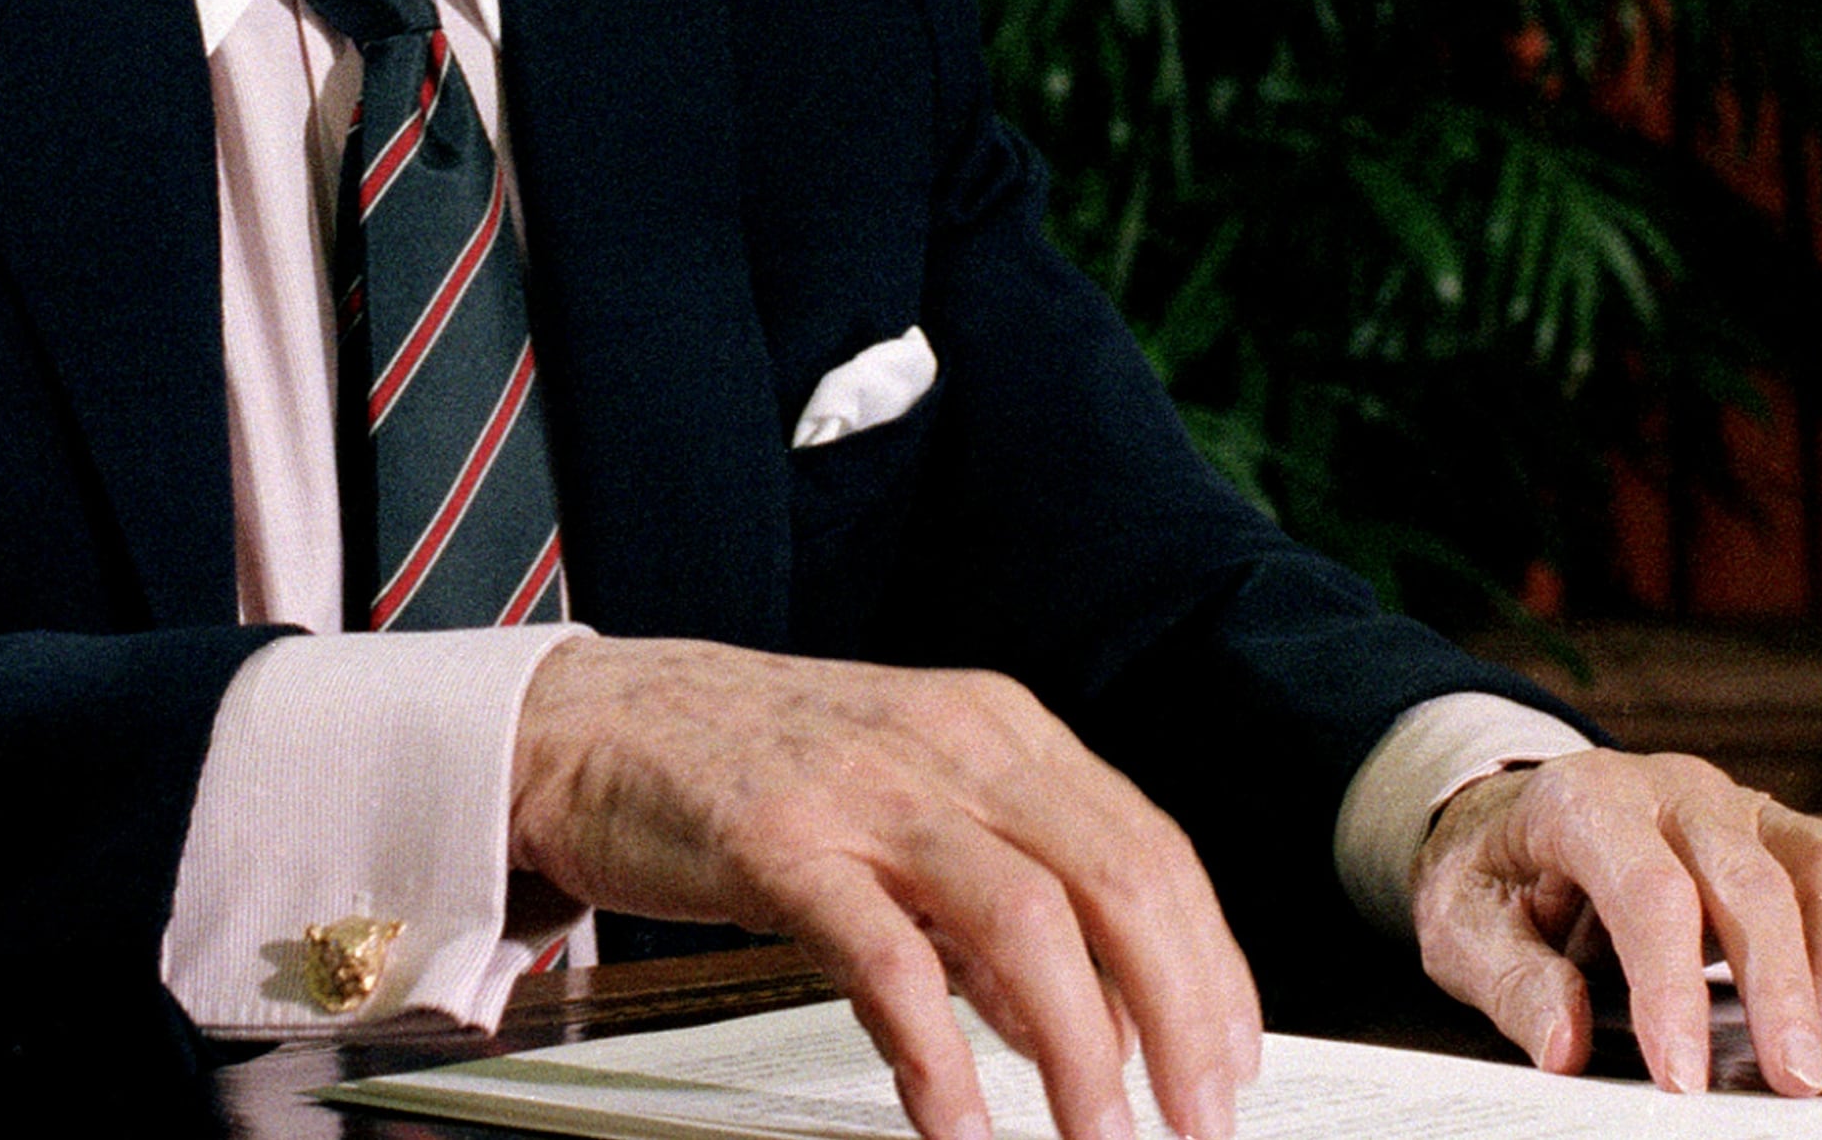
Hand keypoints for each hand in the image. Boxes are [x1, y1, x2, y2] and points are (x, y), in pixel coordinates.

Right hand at [509, 637, 1261, 1139]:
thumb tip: (1086, 1009)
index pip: (1149, 845)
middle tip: (1197, 1117)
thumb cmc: (748, 767)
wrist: (591, 723)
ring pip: (1024, 917)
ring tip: (1099, 1137)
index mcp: (996, 728)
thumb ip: (991, 894)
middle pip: (1117, 877)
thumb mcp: (902, 804)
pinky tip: (958, 1121)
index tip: (1231, 1059)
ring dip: (1080, 1047)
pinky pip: (883, 956)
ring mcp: (864, 787)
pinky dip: (937, 1051)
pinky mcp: (776, 841)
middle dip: (1179, 1013)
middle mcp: (948, 743)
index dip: (1210, 962)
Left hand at [1410, 751, 1821, 1095]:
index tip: (1684, 1076)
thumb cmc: (1495, 871)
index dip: (1671, 985)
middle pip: (1751, 874)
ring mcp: (1744, 811)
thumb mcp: (1461, 922)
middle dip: (1781, 984)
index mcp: (1586, 801)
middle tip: (1794, 1081)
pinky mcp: (1788, 842)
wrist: (1511, 813)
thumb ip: (1511, 979)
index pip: (1647, 886)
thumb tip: (1561, 1046)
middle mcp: (1676, 793)